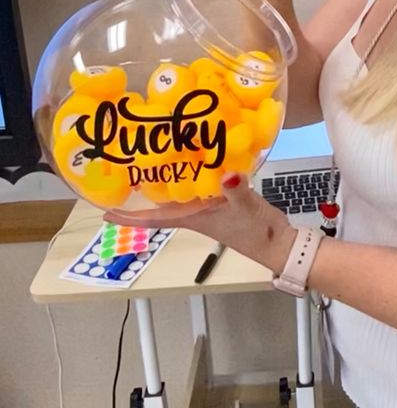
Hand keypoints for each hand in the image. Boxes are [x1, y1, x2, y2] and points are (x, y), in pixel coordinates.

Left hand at [103, 174, 296, 274]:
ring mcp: (208, 210)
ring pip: (178, 196)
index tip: (105, 214)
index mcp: (194, 218)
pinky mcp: (222, 203)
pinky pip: (197, 189)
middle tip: (123, 174)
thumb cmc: (259, 232)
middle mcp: (196, 214)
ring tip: (150, 163)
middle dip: (140, 195)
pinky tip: (193, 162)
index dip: (129, 219)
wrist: (280, 244)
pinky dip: (191, 177)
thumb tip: (228, 174)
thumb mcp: (248, 208)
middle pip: (160, 206)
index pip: (155, 219)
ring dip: (164, 184)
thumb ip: (238, 191)